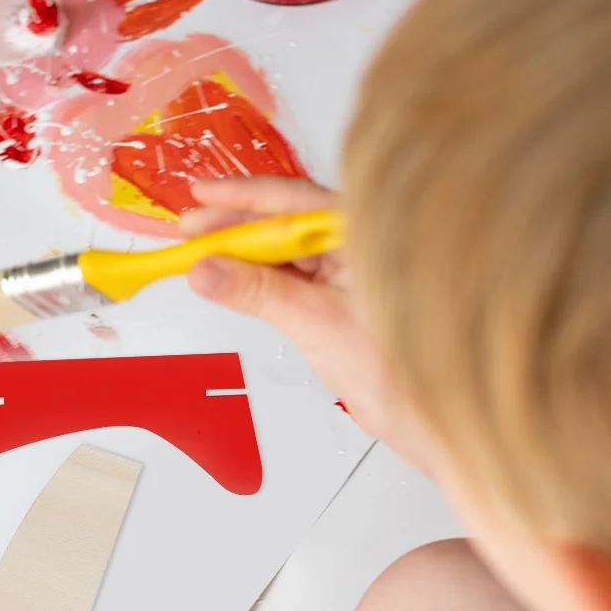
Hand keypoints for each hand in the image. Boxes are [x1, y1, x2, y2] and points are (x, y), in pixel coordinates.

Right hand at [184, 178, 428, 462]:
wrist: (421, 416)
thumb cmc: (396, 368)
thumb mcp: (315, 322)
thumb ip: (256, 293)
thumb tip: (206, 271)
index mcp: (363, 234)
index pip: (294, 200)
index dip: (242, 195)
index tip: (201, 195)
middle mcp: (356, 244)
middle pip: (285, 221)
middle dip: (234, 225)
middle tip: (190, 230)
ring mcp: (347, 270)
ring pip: (285, 249)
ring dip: (242, 253)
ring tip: (201, 254)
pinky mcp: (337, 296)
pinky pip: (291, 274)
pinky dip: (258, 276)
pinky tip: (231, 278)